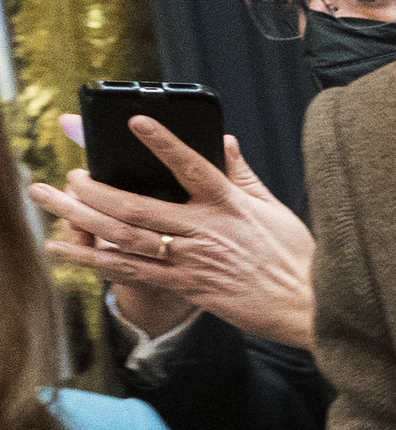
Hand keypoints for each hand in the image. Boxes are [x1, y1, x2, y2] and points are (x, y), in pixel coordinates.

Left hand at [33, 112, 320, 352]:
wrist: (310, 307)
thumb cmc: (298, 258)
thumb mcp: (276, 210)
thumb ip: (242, 175)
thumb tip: (224, 140)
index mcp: (230, 204)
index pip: (192, 166)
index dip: (163, 143)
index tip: (134, 122)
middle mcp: (207, 230)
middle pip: (137, 206)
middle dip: (94, 189)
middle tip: (67, 176)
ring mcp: (195, 260)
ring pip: (126, 237)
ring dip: (82, 220)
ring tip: (51, 203)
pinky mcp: (189, 286)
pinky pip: (132, 272)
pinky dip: (95, 260)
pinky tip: (66, 251)